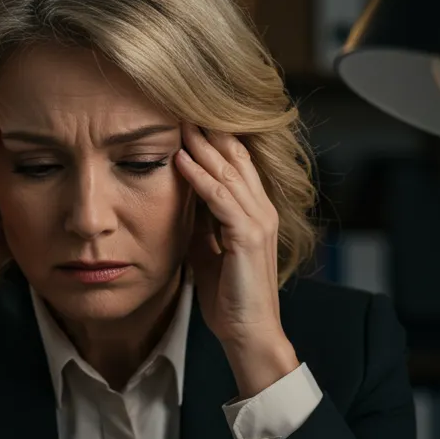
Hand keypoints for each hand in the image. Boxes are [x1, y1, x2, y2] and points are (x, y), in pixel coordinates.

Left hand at [175, 123, 288, 351]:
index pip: (236, 164)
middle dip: (208, 131)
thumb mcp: (208, 251)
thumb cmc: (229, 298)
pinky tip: (180, 159)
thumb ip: (200, 224)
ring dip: (202, 145)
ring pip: (229, 171)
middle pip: (236, 157)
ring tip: (177, 122)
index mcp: (254, 213)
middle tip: (180, 105)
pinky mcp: (248, 236)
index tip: (184, 118)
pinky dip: (199, 176)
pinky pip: (220, 198)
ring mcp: (258, 221)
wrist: (247, 333)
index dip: (212, 139)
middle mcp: (262, 210)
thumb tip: (179, 199)